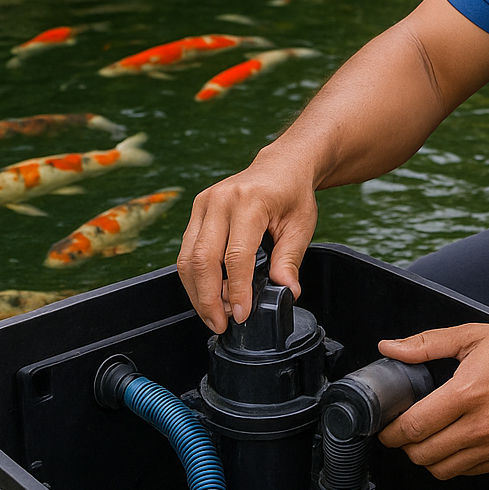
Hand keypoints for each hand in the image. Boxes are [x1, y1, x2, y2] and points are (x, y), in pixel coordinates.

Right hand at [176, 152, 318, 332]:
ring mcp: (204, 203)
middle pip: (203, 259)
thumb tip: (287, 291)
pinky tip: (209, 295)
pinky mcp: (196, 210)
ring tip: (214, 315)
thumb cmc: (292, 194)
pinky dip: (195, 278)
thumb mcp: (301, 226)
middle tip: (221, 323)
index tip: (242, 314)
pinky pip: (187, 250)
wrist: (281, 166)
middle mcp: (220, 200)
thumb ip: (290, 259)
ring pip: (188, 258)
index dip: (236, 289)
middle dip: (208, 299)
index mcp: (250, 201)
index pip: (236, 255)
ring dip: (197, 292)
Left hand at [376, 323, 488, 478]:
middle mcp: (482, 425)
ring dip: (425, 456)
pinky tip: (451, 441)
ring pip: (441, 470)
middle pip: (423, 454)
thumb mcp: (472, 336)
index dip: (392, 430)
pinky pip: (464, 472)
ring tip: (426, 437)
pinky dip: (450, 462)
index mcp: (469, 392)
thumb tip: (391, 348)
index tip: (386, 425)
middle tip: (402, 430)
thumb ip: (426, 343)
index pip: (415, 426)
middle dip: (404, 444)